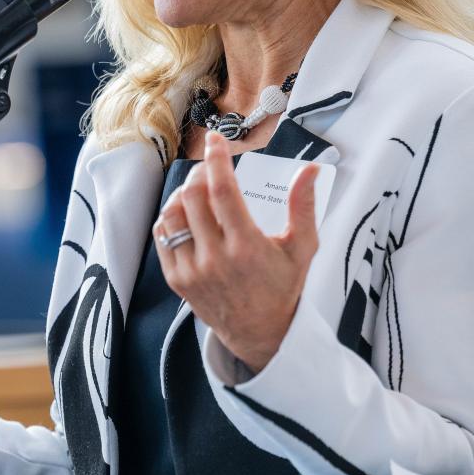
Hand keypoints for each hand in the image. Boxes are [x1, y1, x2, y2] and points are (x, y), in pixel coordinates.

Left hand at [154, 131, 319, 373]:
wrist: (259, 333)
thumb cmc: (283, 287)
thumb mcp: (302, 249)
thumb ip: (303, 206)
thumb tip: (310, 169)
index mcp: (247, 248)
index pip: (223, 191)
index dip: (217, 160)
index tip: (217, 140)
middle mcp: (216, 259)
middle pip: (194, 197)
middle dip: (200, 172)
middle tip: (211, 167)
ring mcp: (192, 270)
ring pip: (173, 213)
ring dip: (183, 193)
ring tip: (199, 189)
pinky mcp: (177, 279)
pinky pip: (163, 235)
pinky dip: (171, 216)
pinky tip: (187, 212)